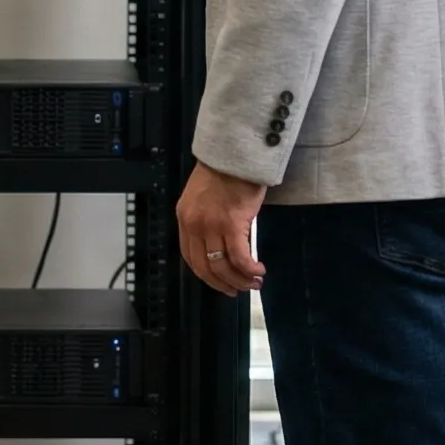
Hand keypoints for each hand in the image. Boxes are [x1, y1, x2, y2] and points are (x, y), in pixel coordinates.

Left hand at [177, 161, 268, 294]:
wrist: (235, 154)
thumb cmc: (224, 171)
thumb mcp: (203, 197)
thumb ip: (205, 220)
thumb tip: (219, 243)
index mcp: (185, 219)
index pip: (190, 258)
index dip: (206, 276)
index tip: (220, 284)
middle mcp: (194, 225)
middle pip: (205, 267)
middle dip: (223, 283)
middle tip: (239, 290)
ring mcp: (211, 226)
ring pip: (223, 266)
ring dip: (240, 280)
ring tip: (254, 282)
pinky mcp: (231, 224)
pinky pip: (239, 257)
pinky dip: (249, 268)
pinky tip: (258, 270)